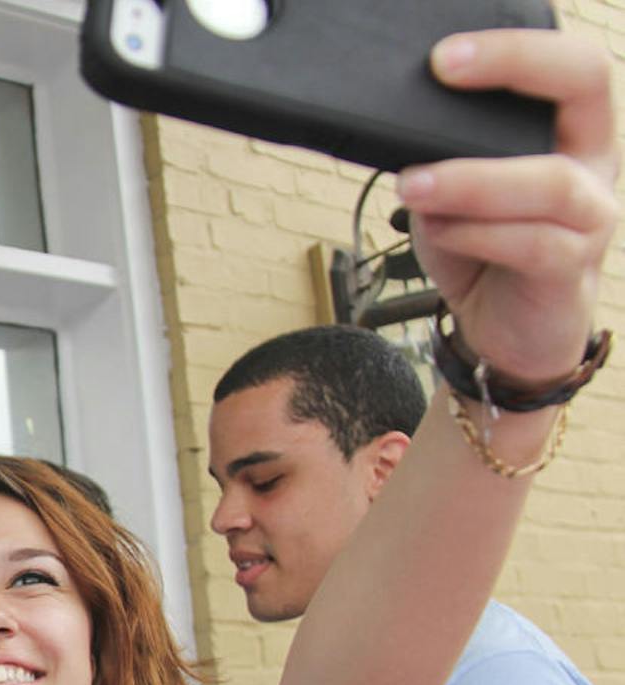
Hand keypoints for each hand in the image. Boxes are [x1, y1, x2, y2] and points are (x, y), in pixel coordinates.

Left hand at [401, 29, 618, 381]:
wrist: (504, 331)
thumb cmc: (481, 252)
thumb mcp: (451, 197)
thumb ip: (440, 163)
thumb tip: (397, 139)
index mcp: (568, 134)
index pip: (569, 66)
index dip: (515, 48)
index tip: (445, 54)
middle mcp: (592, 165)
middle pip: (586, 86)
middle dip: (516, 65)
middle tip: (443, 69)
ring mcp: (590, 217)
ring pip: (550, 181)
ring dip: (473, 178)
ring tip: (413, 183)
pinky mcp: (571, 269)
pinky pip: (534, 244)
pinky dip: (477, 233)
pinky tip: (440, 230)